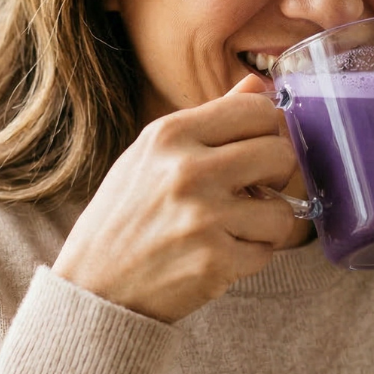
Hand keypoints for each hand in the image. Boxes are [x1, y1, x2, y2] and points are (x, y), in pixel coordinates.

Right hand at [52, 75, 296, 322]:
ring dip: (264, 225)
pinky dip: (249, 257)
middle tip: (254, 191)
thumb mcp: (151, 155)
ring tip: (232, 228)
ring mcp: (204, 217)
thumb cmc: (124, 217)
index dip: (269, 131)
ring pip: (281, 211)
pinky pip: (267, 252)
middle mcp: (188, 170)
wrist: (92, 287)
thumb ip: (210, 120)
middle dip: (275, 176)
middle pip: (280, 155)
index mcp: (171, 134)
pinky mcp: (215, 261)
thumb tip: (259, 86)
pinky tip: (219, 255)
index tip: (258, 149)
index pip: (257, 109)